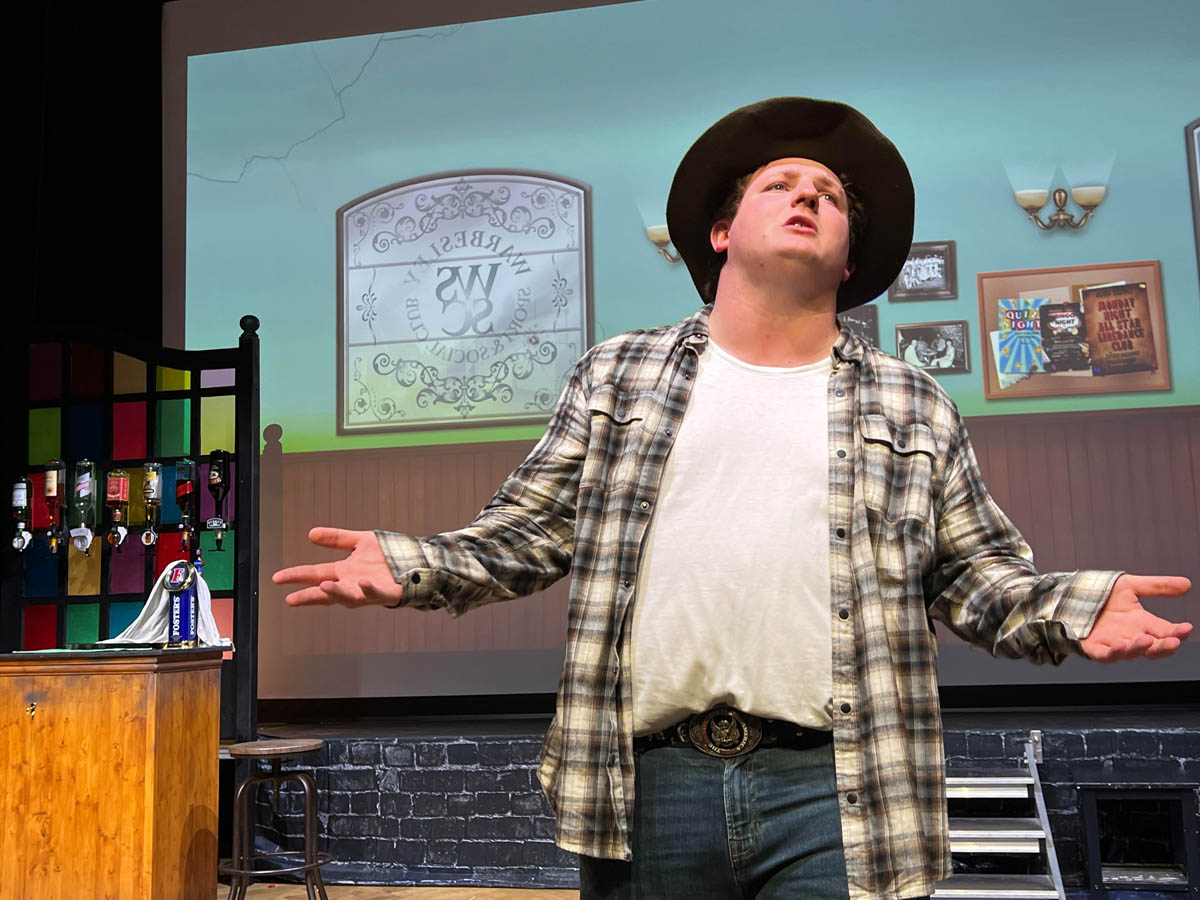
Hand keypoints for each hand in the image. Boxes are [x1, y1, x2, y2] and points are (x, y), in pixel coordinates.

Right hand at [272, 527, 404, 607]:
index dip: (297, 577)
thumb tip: (311, 534)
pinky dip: (368, 589)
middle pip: (327, 592)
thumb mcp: (360, 542)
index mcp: (344, 572)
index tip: (278, 578)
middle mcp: (353, 585)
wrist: (418, 561)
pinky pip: (376, 593)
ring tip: (324, 586)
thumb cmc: (389, 556)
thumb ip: (337, 539)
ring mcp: (369, 591)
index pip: (315, 575)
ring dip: (337, 593)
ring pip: (350, 597)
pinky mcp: (387, 593)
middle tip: (291, 598)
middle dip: (309, 595)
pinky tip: (361, 582)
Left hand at [1080, 574, 1192, 662]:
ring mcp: (1111, 644)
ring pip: (1129, 653)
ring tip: (1147, 640)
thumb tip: (1187, 584)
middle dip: (1163, 646)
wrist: (1068, 597)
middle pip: (1151, 648)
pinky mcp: (1092, 648)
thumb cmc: (1099, 595)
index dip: (1177, 632)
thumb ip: (1156, 586)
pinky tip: (1120, 645)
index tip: (1186, 628)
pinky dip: (1113, 652)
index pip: (1165, 631)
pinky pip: (1104, 654)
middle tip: (1174, 641)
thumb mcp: (1129, 586)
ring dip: (1139, 648)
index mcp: (1141, 623)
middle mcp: (1129, 636)